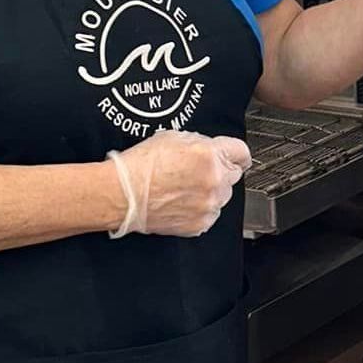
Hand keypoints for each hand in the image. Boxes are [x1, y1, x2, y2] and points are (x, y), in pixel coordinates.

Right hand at [106, 131, 251, 237]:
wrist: (121, 194)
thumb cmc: (139, 166)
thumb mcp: (173, 137)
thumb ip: (201, 143)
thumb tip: (211, 148)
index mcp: (209, 156)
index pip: (242, 152)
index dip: (234, 152)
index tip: (233, 156)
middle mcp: (214, 182)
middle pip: (234, 174)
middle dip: (219, 171)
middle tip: (196, 172)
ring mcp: (208, 205)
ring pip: (223, 196)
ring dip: (210, 191)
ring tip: (183, 188)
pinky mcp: (200, 224)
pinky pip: (210, 214)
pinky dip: (200, 209)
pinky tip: (181, 202)